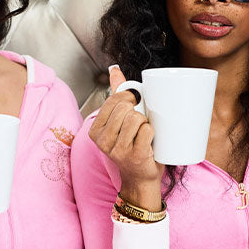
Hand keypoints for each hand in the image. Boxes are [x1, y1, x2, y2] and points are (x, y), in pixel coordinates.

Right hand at [89, 64, 160, 189]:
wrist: (141, 179)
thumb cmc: (132, 147)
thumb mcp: (120, 122)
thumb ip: (117, 95)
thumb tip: (115, 69)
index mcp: (95, 131)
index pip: (113, 101)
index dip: (128, 98)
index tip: (134, 105)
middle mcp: (103, 141)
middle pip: (125, 108)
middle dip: (137, 112)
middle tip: (139, 124)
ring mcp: (118, 150)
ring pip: (137, 118)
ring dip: (145, 123)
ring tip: (143, 135)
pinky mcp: (135, 156)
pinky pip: (147, 130)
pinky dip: (153, 133)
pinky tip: (149, 143)